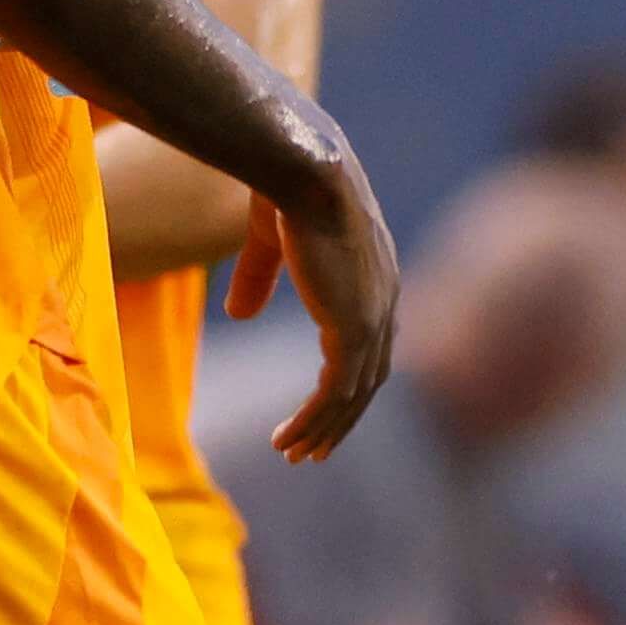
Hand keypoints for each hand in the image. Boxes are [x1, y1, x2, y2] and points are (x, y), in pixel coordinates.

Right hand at [225, 123, 399, 460]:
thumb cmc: (284, 188)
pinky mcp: (354, 328)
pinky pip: (336, 391)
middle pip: (369, 377)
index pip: (369, 343)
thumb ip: (258, 279)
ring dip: (324, 428)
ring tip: (296, 455)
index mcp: (375, 276)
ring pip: (353, 393)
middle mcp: (385, 300)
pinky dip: (315, 420)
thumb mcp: (269, 242)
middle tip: (314, 450)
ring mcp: (374, 316)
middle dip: (341, 417)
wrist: (303, 169)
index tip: (325, 409)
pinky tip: (289, 440)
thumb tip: (240, 315)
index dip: (347, 380)